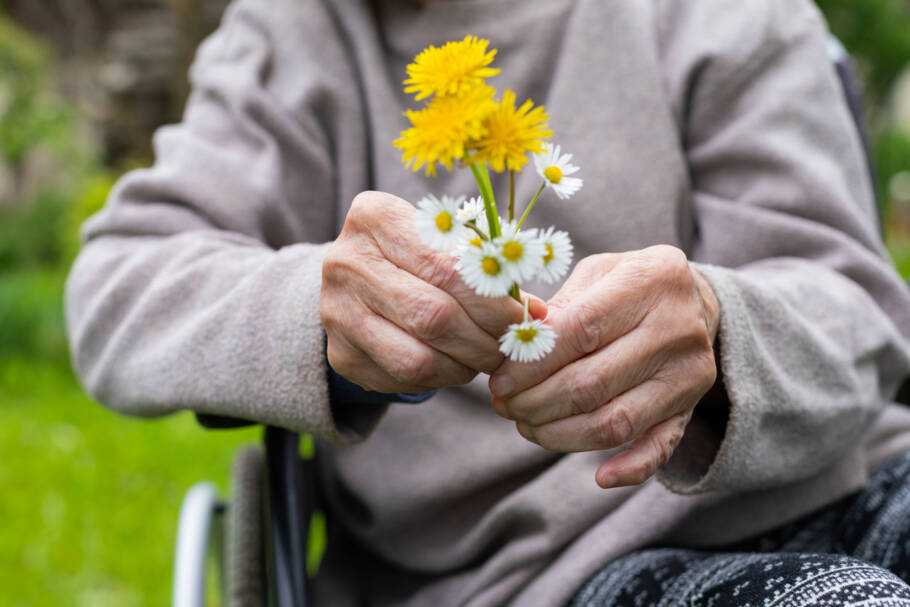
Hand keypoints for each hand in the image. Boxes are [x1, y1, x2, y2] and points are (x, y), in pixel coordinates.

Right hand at [321, 191, 545, 393]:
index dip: (492, 301)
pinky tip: (453, 365)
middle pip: (432, 316)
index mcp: (375, 217)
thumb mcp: (447, 242)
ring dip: (463, 367)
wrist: (359, 276)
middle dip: (483, 340)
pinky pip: (400, 379)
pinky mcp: (338, 354)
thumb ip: (487, 269)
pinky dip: (439, 379)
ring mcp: (335, 311)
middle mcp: (345, 262)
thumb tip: (536, 315)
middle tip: (509, 348)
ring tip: (484, 358)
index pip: (446, 268)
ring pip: (416, 359)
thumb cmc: (419, 252)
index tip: (523, 318)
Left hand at [488, 245, 718, 487]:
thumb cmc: (628, 283)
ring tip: (526, 426)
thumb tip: (513, 342)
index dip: (532, 363)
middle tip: (504, 406)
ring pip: (615, 422)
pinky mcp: (692, 407)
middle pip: (592, 383)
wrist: (694, 299)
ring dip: (561, 435)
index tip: (499, 380)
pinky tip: (599, 477)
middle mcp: (677, 329)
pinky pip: (660, 447)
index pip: (580, 330)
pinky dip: (630, 468)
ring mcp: (689, 373)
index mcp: (651, 280)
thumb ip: (558, 305)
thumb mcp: (597, 273)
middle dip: (536, 403)